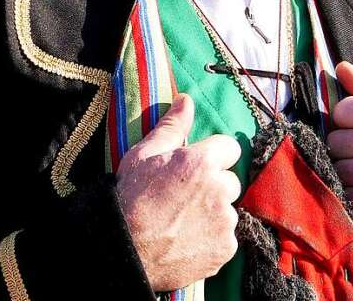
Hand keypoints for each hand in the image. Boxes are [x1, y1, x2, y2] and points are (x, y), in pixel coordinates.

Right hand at [116, 94, 242, 290]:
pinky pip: (226, 238)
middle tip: (185, 200)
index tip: (195, 170)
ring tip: (182, 224)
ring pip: (228, 211)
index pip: (229, 149)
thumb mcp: (144, 156)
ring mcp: (225, 221)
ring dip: (213, 215)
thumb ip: (172, 126)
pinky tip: (187, 242)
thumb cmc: (128, 200)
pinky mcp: (225, 248)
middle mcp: (220, 188)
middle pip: (230, 181)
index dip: (212, 158)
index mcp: (203, 161)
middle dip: (214, 187)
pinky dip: (212, 241)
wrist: (121, 253)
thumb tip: (187, 100)